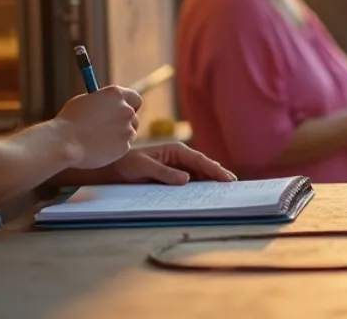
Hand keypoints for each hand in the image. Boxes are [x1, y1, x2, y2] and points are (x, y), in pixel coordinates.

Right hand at [54, 86, 141, 169]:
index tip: (123, 111)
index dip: (129, 105)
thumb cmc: (69, 121)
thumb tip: (108, 106)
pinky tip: (97, 148)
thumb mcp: (85, 102)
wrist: (65, 142)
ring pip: (128, 134)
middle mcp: (125, 110)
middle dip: (124, 123)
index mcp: (116, 94)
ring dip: (118, 136)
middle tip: (111, 128)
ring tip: (97, 139)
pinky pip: (122, 147)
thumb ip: (101, 103)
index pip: (134, 98)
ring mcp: (127, 129)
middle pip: (134, 117)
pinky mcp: (125, 147)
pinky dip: (113, 148)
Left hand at [102, 142, 236, 185]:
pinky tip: (207, 195)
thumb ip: (164, 173)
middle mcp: (179, 158)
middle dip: (218, 175)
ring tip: (224, 191)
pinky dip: (200, 188)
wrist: (113, 170)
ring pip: (199, 175)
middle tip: (233, 185)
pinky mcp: (173, 178)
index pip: (199, 160)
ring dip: (210, 182)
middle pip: (203, 167)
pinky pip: (190, 183)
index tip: (227, 178)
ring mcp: (177, 168)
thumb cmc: (126, 164)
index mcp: (175, 150)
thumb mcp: (143, 167)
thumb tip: (186, 179)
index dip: (214, 169)